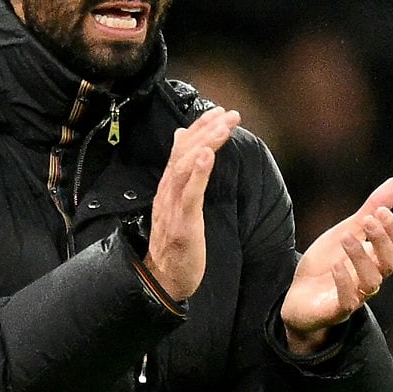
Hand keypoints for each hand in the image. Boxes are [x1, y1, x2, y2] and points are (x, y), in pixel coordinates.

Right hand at [143, 107, 241, 300]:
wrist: (163, 279)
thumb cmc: (174, 244)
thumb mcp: (177, 205)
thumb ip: (181, 175)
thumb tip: (180, 139)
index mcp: (168, 187)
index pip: (181, 149)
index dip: (199, 127)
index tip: (219, 112)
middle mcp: (167, 192)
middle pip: (184, 152)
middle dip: (208, 129)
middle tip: (229, 114)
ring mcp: (172, 208)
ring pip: (186, 167)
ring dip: (206, 143)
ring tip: (224, 127)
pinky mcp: (182, 225)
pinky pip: (189, 194)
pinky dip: (198, 172)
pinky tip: (208, 155)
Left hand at [281, 177, 392, 353]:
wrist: (300, 296)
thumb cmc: (328, 263)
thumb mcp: (347, 231)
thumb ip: (370, 209)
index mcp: (375, 259)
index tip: (380, 210)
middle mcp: (370, 278)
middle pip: (389, 264)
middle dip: (381, 241)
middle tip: (367, 220)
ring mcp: (355, 295)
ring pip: (371, 282)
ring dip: (361, 258)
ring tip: (346, 237)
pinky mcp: (335, 310)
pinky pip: (347, 302)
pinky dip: (344, 284)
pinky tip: (336, 266)